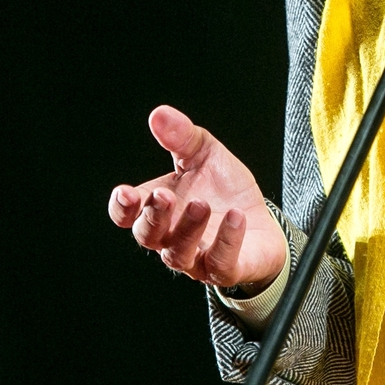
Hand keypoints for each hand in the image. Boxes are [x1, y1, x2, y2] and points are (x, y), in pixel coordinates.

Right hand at [109, 105, 286, 293]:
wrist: (261, 220)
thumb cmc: (224, 189)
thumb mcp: (206, 154)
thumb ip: (182, 137)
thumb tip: (159, 115)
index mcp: (159, 208)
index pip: (127, 215)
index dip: (122, 207)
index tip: (126, 193)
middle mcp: (170, 237)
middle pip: (148, 236)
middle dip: (153, 217)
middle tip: (164, 196)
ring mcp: (196, 257)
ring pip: (178, 253)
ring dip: (188, 228)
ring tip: (201, 204)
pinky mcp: (226, 269)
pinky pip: (220, 264)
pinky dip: (226, 241)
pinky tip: (236, 217)